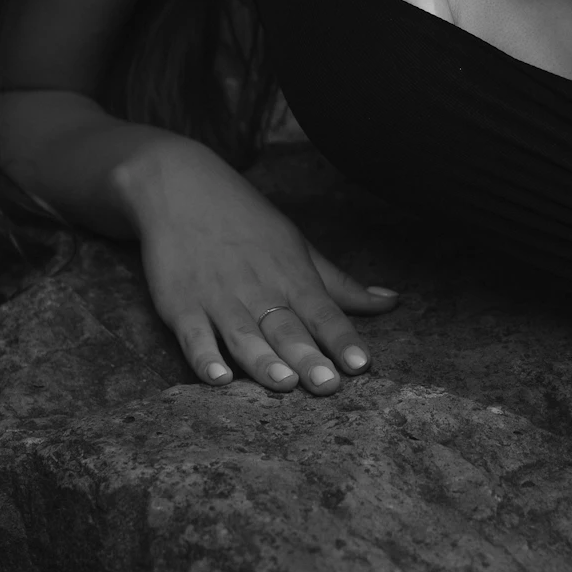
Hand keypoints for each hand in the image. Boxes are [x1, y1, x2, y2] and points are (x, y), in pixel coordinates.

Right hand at [121, 139, 397, 389]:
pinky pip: (193, 335)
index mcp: (290, 275)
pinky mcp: (180, 305)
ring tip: (284, 383)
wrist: (180, 186)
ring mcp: (217, 298)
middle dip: (307, 356)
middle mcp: (257, 288)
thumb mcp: (297, 246)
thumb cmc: (246, 220)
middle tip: (327, 385)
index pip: (324, 312)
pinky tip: (217, 377)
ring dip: (263, 360)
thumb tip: (392, 302)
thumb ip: (340, 284)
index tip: (362, 365)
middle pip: (286, 328)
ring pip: (243, 335)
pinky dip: (204, 356)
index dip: (343, 338)